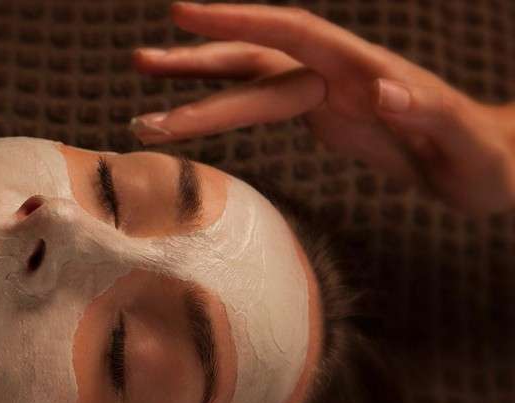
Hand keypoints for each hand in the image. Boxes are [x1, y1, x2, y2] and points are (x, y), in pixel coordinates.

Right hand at [130, 1, 514, 214]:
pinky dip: (221, 108)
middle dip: (196, 61)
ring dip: (198, 83)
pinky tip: (187, 116)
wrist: (491, 170)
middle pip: (255, 58)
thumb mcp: (466, 144)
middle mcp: (339, 74)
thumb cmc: (485, 160)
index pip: (293, 34)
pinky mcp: (324, 116)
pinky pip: (261, 107)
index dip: (238, 20)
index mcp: (366, 70)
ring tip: (143, 88)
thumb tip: (382, 90)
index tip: (185, 14)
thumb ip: (429, 113)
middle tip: (139, 62)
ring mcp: (328, 94)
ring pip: (250, 80)